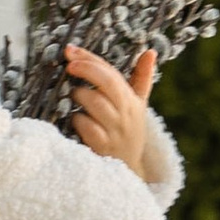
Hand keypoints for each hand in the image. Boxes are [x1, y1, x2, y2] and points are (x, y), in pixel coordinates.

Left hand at [67, 44, 158, 176]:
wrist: (130, 170)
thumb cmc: (129, 131)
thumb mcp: (138, 105)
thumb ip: (142, 78)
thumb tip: (150, 52)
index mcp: (131, 100)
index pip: (112, 72)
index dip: (90, 58)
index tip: (71, 49)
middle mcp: (125, 113)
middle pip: (107, 83)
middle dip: (86, 69)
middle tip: (69, 65)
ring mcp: (115, 130)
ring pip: (95, 103)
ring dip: (79, 96)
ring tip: (74, 96)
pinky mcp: (103, 146)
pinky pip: (87, 126)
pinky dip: (78, 120)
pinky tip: (76, 120)